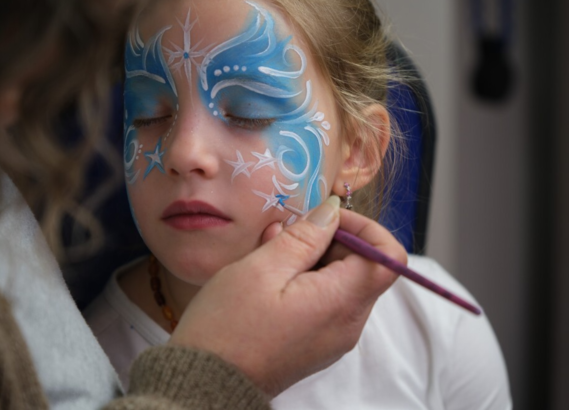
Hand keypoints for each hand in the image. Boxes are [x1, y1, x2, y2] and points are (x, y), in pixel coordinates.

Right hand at [169, 196, 404, 396]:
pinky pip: (325, 301)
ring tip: (269, 252)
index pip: (389, 257)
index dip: (365, 228)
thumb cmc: (228, 325)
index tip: (328, 218)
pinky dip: (305, 280)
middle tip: (284, 233)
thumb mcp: (262, 268)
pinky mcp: (316, 344)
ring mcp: (333, 337)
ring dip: (312, 258)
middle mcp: (348, 324)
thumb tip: (333, 212)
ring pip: (340, 282)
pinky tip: (269, 275)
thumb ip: (304, 237)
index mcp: (341, 303)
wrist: (204, 381)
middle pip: (363, 267)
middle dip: (329, 240)